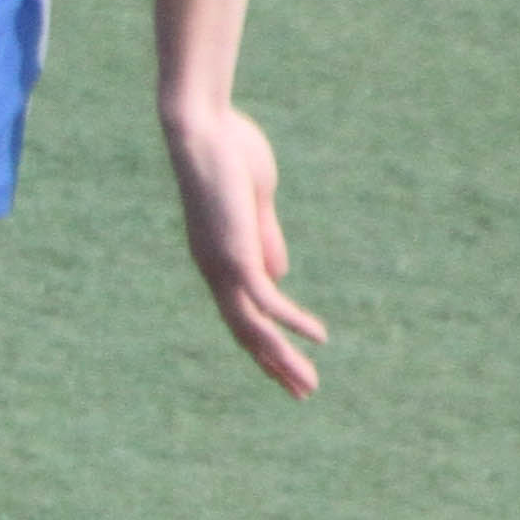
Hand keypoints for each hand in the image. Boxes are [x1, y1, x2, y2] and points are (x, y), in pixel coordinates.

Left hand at [163, 104, 326, 396]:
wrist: (202, 129)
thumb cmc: (227, 154)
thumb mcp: (253, 205)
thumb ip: (265, 240)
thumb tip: (279, 275)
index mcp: (217, 260)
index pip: (241, 316)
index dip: (266, 344)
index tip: (289, 368)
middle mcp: (213, 271)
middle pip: (245, 333)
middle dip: (275, 365)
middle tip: (303, 391)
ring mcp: (221, 266)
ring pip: (253, 328)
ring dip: (282, 358)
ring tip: (308, 383)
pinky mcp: (234, 256)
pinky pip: (267, 301)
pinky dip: (292, 320)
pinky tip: (317, 337)